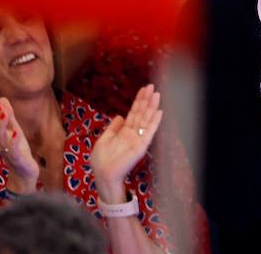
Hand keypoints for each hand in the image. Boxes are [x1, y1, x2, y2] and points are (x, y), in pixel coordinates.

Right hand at [0, 99, 38, 193]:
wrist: (23, 175)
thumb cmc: (18, 152)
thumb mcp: (14, 132)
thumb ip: (9, 118)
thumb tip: (2, 99)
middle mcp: (1, 145)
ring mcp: (9, 152)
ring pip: (2, 138)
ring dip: (2, 125)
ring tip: (4, 113)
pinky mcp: (19, 158)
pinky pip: (14, 150)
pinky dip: (14, 141)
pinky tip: (15, 132)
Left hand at [90, 85, 162, 203]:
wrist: (103, 175)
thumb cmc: (101, 160)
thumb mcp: (103, 140)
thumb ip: (113, 128)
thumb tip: (120, 116)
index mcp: (124, 131)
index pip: (134, 112)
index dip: (139, 101)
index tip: (144, 89)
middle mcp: (133, 133)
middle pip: (141, 113)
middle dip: (146, 100)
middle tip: (152, 86)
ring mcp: (138, 139)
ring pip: (146, 119)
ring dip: (152, 107)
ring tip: (157, 94)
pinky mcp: (141, 146)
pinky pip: (149, 132)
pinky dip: (154, 122)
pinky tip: (159, 112)